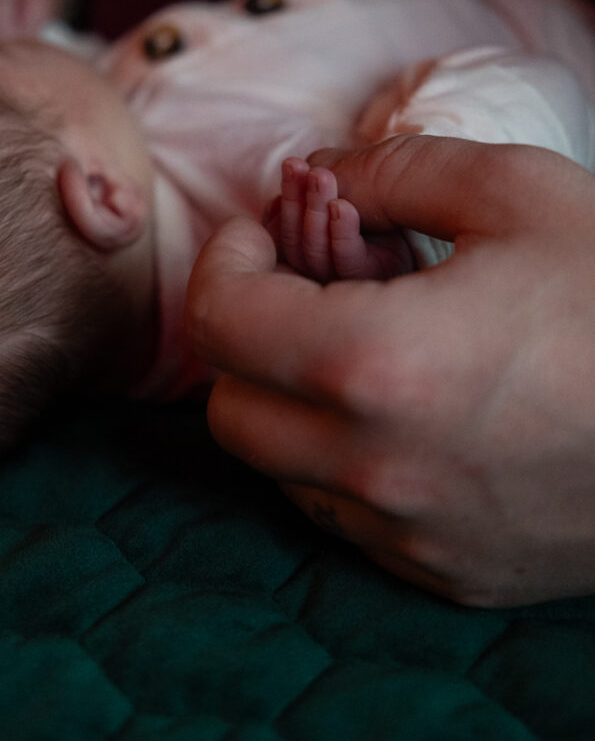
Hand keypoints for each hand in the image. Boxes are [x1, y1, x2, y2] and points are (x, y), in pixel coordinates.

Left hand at [186, 135, 594, 606]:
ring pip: (282, 470)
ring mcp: (406, 535)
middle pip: (230, 411)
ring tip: (368, 352)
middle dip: (248, 340)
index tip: (260, 235)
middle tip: (304, 291)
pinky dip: (348, 462)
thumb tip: (316, 176)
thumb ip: (393, 169)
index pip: (220, 322)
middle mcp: (373, 469)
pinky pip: (347, 516)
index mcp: (374, 365)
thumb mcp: (519, 191)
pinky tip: (411, 417)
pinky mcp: (440, 572)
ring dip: (295, 404)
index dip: (227, 262)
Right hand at [271, 155, 413, 281]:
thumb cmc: (383, 194)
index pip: (285, 231)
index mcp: (310, 249)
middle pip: (295, 243)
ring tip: (320, 176)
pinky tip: (342, 206)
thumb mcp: (344, 185)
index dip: (284, 200)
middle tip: (296, 165)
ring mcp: (347, 279)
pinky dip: (342, 233)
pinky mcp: (372, 280)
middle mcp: (324, 270)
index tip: (291, 166)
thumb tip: (289, 173)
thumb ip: (314, 185)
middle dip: (296, 200)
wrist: (433, 199)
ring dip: (315, 210)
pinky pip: (348, 263)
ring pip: (315, 253)